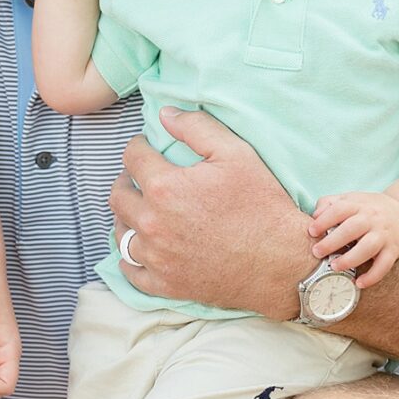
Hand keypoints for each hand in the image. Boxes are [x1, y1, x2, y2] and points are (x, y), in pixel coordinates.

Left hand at [109, 108, 316, 318]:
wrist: (280, 262)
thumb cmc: (261, 205)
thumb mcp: (237, 153)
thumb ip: (197, 127)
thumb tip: (164, 114)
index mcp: (165, 187)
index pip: (132, 157)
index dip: (139, 147)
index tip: (147, 148)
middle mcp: (152, 223)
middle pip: (118, 195)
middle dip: (126, 180)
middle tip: (139, 177)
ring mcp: (156, 257)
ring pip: (120, 232)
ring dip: (126, 216)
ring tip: (140, 209)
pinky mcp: (164, 284)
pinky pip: (130, 269)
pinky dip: (130, 257)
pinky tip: (142, 246)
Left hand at [310, 190, 398, 287]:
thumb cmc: (369, 210)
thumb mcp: (351, 200)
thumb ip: (330, 204)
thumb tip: (314, 216)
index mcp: (359, 204)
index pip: (340, 209)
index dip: (324, 220)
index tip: (311, 231)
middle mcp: (372, 218)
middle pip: (352, 228)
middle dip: (333, 241)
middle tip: (317, 252)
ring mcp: (384, 235)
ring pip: (368, 247)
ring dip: (350, 259)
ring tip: (334, 267)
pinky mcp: (394, 250)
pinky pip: (384, 265)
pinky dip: (372, 276)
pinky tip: (359, 283)